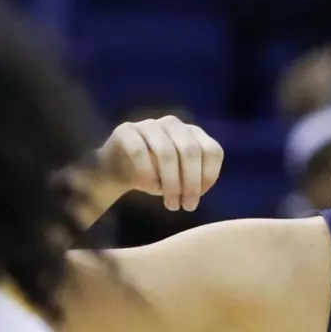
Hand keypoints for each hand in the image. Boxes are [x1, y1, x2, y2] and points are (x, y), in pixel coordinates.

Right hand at [95, 116, 225, 212]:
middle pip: (190, 151)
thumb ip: (194, 181)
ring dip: (171, 183)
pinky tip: (151, 188)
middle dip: (191, 183)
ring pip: (166, 152)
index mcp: (193, 133)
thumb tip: (198, 190)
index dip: (209, 175)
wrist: (118, 171)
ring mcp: (149, 124)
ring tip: (171, 204)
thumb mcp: (181, 179)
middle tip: (188, 207)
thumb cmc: (156, 176)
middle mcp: (173, 124)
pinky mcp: (126, 130)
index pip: (212, 150)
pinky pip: (139, 151)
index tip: (201, 196)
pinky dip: (148, 173)